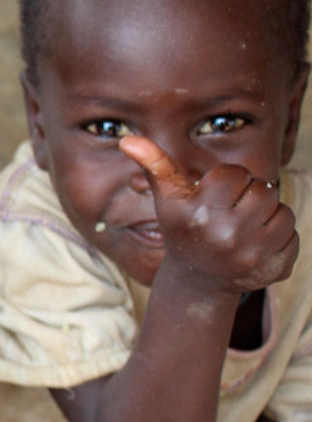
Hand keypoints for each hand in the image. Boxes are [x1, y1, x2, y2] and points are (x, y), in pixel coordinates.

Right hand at [119, 135, 296, 294]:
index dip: (228, 182)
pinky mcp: (276, 268)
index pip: (237, 174)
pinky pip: (293, 236)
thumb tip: (127, 140)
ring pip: (283, 213)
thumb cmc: (183, 229)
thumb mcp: (168, 199)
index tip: (216, 199)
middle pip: (264, 191)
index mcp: (201, 214)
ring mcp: (253, 255)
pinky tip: (257, 246)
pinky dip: (279, 239)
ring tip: (245, 229)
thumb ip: (154, 165)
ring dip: (268, 217)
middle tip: (233, 214)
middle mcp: (227, 235)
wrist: (197, 281)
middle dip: (251, 197)